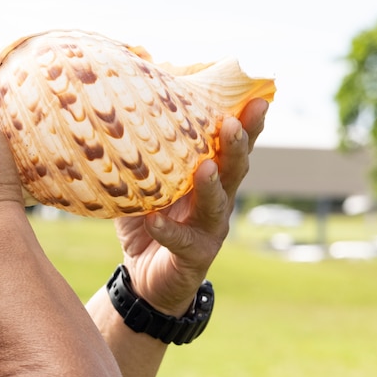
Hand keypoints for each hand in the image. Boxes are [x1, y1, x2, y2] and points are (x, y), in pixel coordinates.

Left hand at [116, 99, 268, 314]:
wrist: (146, 279)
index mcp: (211, 179)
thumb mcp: (144, 185)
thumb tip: (118, 109)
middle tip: (232, 122)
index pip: (232, 147)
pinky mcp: (194, 256)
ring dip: (212, 185)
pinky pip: (180, 241)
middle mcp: (218, 202)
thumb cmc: (148, 221)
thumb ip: (141, 154)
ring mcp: (210, 230)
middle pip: (235, 170)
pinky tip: (154, 220)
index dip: (248, 124)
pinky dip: (167, 229)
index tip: (258, 97)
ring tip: (206, 167)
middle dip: (237, 145)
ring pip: (217, 205)